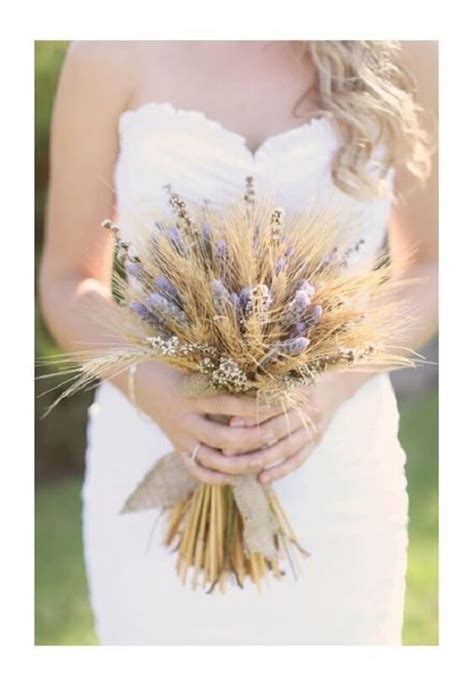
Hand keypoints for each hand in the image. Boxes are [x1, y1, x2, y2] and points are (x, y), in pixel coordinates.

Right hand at [132, 361, 281, 484]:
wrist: (142, 381)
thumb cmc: (178, 368)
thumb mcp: (199, 369)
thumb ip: (225, 379)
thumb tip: (262, 382)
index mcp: (192, 395)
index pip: (228, 404)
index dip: (254, 406)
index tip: (277, 404)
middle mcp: (186, 420)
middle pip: (224, 437)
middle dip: (253, 439)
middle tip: (275, 435)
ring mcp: (180, 438)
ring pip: (212, 460)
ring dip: (239, 464)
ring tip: (262, 461)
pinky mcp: (177, 449)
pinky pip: (196, 470)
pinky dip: (215, 477)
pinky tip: (234, 477)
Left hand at [227, 371, 374, 483]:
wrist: (335, 383)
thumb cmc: (302, 376)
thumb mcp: (287, 375)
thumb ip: (265, 386)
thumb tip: (231, 397)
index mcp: (300, 390)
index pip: (272, 406)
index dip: (251, 415)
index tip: (230, 423)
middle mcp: (309, 410)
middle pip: (277, 429)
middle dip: (250, 441)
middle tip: (226, 449)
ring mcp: (314, 428)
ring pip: (286, 448)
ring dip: (262, 459)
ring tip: (240, 466)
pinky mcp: (316, 442)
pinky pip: (298, 460)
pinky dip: (280, 471)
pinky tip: (261, 478)